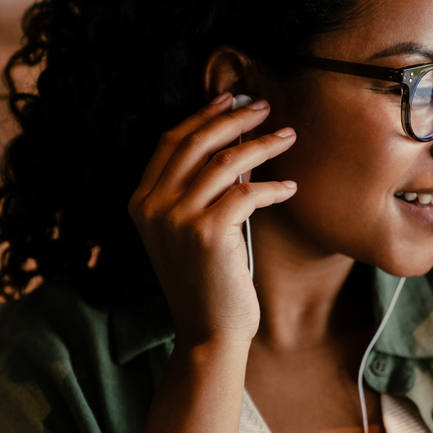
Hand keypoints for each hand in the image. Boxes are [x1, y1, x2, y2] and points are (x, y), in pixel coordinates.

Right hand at [128, 93, 296, 347]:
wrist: (209, 333)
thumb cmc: (207, 284)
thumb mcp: (192, 232)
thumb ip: (202, 192)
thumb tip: (237, 150)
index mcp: (142, 203)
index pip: (170, 142)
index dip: (202, 116)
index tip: (230, 99)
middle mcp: (153, 207)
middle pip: (195, 142)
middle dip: (234, 117)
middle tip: (265, 105)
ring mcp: (178, 219)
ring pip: (226, 162)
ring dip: (263, 144)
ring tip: (289, 135)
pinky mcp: (208, 232)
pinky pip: (248, 192)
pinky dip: (274, 188)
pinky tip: (291, 188)